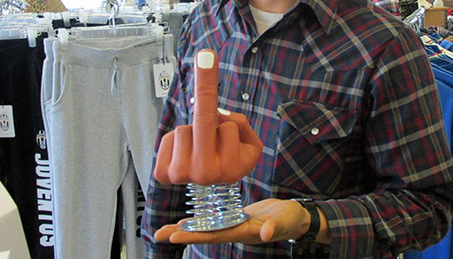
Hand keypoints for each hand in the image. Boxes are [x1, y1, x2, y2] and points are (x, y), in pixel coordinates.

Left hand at [154, 49, 262, 185]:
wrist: (214, 184)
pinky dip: (176, 142)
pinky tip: (186, 152)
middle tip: (206, 56)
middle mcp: (207, 174)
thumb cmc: (232, 156)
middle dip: (206, 91)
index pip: (227, 124)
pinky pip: (168, 140)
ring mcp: (183, 175)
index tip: (206, 55)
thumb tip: (215, 112)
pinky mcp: (164, 174)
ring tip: (201, 146)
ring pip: (184, 129)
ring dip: (193, 132)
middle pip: (203, 120)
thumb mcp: (247, 141)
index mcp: (233, 169)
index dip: (212, 87)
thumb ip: (237, 123)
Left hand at [155, 199, 309, 244]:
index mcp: (243, 232)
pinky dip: (199, 221)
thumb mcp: (284, 221)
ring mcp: (234, 226)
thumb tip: (266, 232)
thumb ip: (275, 227)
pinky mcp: (235, 219)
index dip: (195, 235)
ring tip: (166, 229)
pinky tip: (187, 220)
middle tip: (159, 234)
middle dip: (182, 234)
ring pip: (206, 228)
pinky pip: (213, 221)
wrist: (294, 217)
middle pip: (204, 234)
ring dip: (186, 229)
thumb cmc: (291, 219)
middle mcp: (235, 231)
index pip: (215, 235)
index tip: (176, 235)